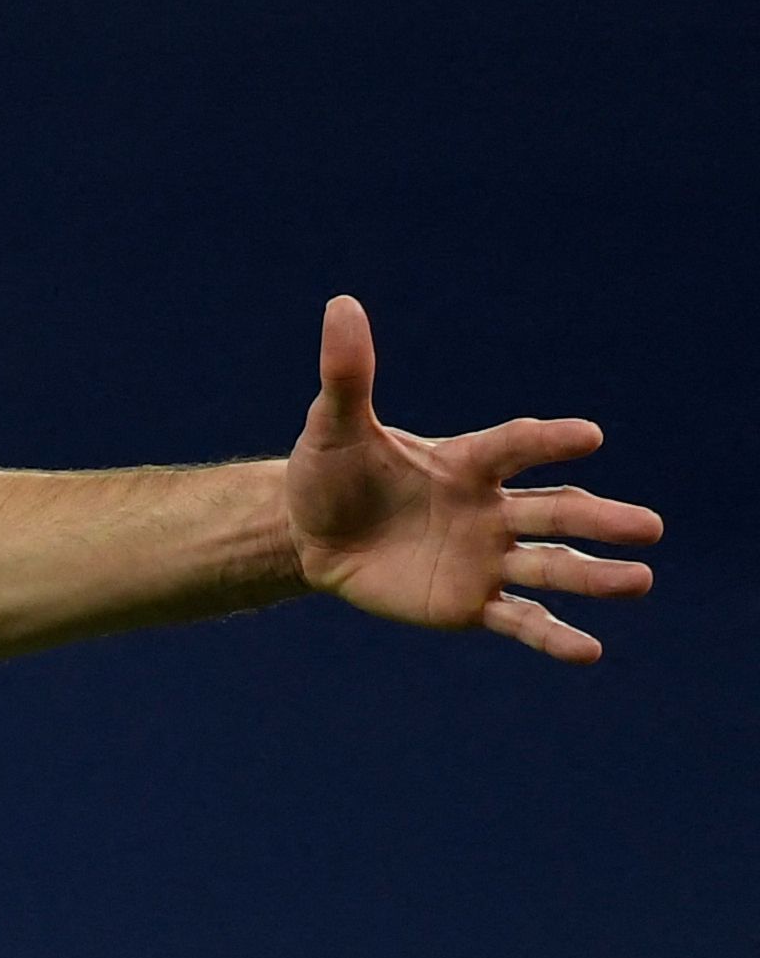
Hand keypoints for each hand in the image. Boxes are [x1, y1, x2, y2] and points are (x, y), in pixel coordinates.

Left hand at [286, 295, 657, 660]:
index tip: (589, 436)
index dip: (547, 441)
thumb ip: (348, 375)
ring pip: (551, 567)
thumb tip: (340, 305)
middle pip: (554, 512)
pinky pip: (519, 621)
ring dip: (594, 577)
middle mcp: (490, 509)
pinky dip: (552, 637)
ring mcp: (486, 557)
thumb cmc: (330, 474)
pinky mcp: (470, 603)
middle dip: (599, 520)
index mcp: (465, 463)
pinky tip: (589, 652)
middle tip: (648, 528)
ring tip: (640, 581)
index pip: (514, 448)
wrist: (310, 537)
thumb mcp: (333, 427)